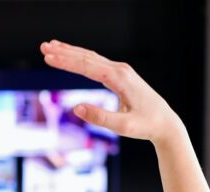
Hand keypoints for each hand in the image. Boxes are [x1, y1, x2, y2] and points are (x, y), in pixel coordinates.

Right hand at [40, 39, 183, 145]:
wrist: (165, 123)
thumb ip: (100, 117)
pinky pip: (97, 63)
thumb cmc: (146, 125)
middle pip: (87, 57)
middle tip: (43, 47)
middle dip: (64, 52)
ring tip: (51, 47)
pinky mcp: (121, 75)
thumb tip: (76, 108)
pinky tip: (72, 56)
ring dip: (70, 51)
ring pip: (91, 57)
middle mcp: (120, 70)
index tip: (48, 58)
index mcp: (119, 79)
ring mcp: (121, 71)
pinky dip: (81, 58)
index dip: (66, 62)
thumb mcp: (123, 127)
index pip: (87, 66)